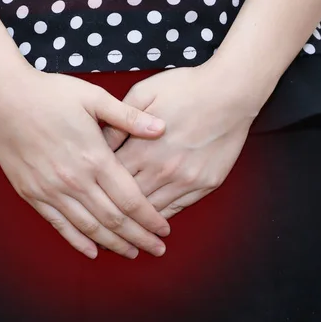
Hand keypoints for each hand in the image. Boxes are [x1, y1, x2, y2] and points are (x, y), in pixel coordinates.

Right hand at [0, 69, 169, 258]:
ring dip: (113, 244)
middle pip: (114, 219)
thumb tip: (162, 128)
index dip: (150, 218)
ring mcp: (52, 191)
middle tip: (157, 250)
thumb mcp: (94, 97)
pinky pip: (59, 225)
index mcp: (95, 158)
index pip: (131, 199)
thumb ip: (129, 117)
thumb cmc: (51, 94)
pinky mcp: (33, 195)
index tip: (164, 230)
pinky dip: (77, 241)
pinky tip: (92, 251)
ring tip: (131, 254)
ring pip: (89, 227)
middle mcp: (76, 181)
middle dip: (139, 238)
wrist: (5, 99)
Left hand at [104, 62, 261, 218]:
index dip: (99, 189)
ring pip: (153, 211)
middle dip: (113, 211)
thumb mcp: (143, 93)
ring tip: (122, 233)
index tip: (90, 196)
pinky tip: (151, 222)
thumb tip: (98, 142)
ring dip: (137, 222)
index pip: (111, 179)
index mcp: (142, 148)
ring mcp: (185, 180)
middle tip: (99, 223)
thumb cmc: (185, 88)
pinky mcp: (205, 184)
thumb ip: (119, 120)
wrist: (230, 92)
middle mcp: (162, 169)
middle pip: (129, 201)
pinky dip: (161, 218)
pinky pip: (177, 209)